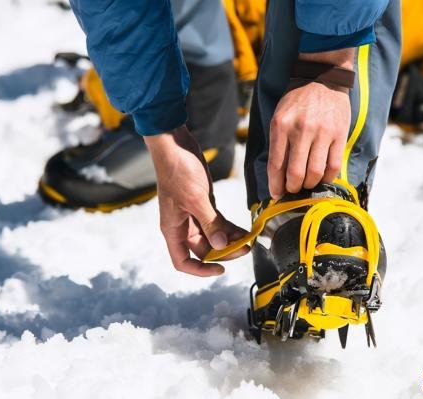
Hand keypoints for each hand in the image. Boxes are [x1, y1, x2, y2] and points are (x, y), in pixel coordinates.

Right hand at [144, 125, 248, 276]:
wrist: (175, 145)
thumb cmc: (178, 170)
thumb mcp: (196, 198)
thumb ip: (210, 223)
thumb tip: (221, 245)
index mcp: (173, 229)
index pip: (183, 261)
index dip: (201, 270)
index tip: (220, 269)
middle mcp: (181, 226)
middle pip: (203, 250)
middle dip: (223, 252)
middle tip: (244, 248)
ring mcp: (192, 215)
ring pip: (212, 237)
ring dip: (229, 240)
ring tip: (249, 239)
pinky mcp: (202, 204)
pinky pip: (217, 223)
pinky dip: (229, 228)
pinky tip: (244, 229)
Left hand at [268, 48, 353, 198]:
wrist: (322, 78)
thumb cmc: (296, 101)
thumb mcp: (279, 117)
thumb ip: (278, 143)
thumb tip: (278, 175)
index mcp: (281, 126)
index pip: (276, 165)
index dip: (276, 185)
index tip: (276, 194)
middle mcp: (301, 130)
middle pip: (296, 173)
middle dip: (293, 188)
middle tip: (293, 190)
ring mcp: (322, 132)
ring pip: (315, 172)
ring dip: (310, 185)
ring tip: (307, 184)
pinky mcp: (338, 134)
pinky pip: (334, 166)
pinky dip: (327, 177)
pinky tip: (322, 177)